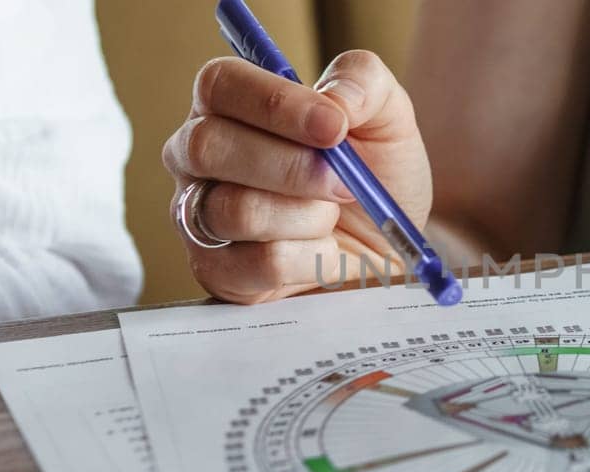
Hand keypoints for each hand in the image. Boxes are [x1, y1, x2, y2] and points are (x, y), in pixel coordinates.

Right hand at [163, 51, 431, 303]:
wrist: (392, 246)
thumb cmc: (376, 173)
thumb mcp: (386, 115)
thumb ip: (363, 81)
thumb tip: (335, 100)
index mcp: (228, 104)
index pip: (220, 85)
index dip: (274, 103)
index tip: (334, 125)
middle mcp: (198, 157)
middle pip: (208, 147)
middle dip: (291, 167)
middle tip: (344, 182)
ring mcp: (199, 217)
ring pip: (236, 210)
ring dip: (309, 216)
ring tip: (334, 216)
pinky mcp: (218, 272)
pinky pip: (260, 264)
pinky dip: (312, 258)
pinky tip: (326, 251)